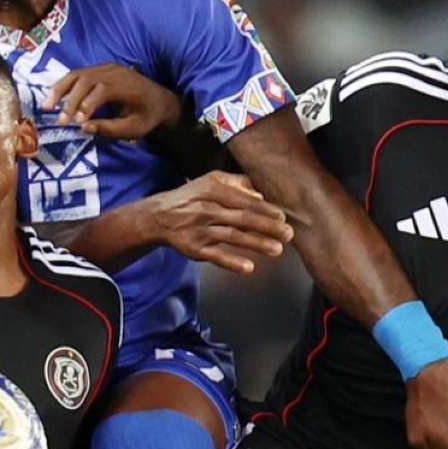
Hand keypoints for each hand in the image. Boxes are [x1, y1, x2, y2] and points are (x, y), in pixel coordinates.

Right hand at [43, 64, 182, 139]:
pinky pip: (78, 74)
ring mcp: (105, 68)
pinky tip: (53, 97)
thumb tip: (84, 128)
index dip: (86, 105)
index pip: (100, 91)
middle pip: (85, 80)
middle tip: (60, 120)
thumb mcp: (134, 128)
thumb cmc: (148, 117)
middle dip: (70, 100)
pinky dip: (64, 85)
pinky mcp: (99, 69)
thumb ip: (110, 128)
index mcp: (125, 85)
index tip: (75, 123)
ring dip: (60, 89)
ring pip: (77, 74)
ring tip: (46, 106)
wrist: (160, 101)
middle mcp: (113, 71)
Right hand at [150, 171, 291, 273]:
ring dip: (256, 244)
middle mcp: (207, 210)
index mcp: (213, 191)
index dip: (265, 209)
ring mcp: (200, 231)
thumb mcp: (211, 181)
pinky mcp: (195, 249)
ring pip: (232, 237)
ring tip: (277, 250)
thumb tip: (261, 194)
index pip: (244, 201)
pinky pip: (215, 256)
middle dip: (267, 227)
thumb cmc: (192, 197)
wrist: (159, 216)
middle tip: (288, 234)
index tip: (282, 216)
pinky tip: (249, 268)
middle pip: (242, 218)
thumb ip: (237, 183)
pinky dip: (231, 262)